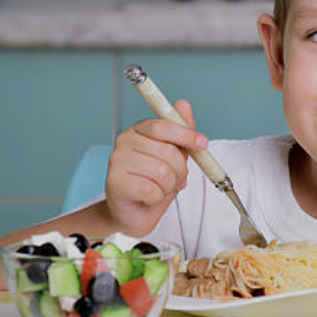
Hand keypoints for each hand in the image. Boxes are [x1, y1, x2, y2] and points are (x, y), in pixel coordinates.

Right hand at [104, 99, 206, 235]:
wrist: (132, 212)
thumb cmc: (153, 182)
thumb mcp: (172, 155)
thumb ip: (179, 131)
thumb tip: (183, 104)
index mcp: (138, 130)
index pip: (162, 126)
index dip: (185, 135)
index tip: (202, 143)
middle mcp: (124, 141)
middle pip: (167, 151)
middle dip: (179, 170)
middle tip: (175, 179)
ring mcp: (117, 161)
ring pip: (161, 172)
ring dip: (168, 186)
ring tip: (160, 189)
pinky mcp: (115, 182)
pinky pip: (151, 189)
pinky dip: (157, 197)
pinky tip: (149, 197)